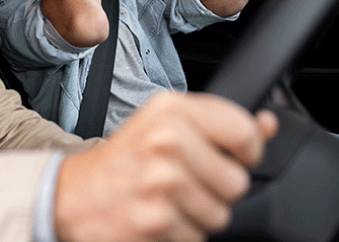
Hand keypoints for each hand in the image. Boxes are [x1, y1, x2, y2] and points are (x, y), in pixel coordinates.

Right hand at [55, 92, 277, 241]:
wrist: (70, 195)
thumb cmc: (122, 161)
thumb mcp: (165, 125)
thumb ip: (218, 124)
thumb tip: (268, 124)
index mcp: (171, 110)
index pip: (243, 130)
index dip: (245, 150)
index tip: (231, 156)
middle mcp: (167, 141)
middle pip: (236, 181)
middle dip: (216, 189)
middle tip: (184, 182)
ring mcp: (161, 182)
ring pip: (220, 214)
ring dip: (197, 215)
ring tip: (166, 200)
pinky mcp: (156, 221)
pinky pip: (197, 238)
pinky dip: (180, 235)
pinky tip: (155, 217)